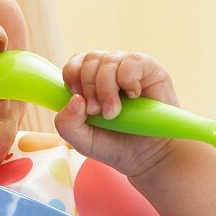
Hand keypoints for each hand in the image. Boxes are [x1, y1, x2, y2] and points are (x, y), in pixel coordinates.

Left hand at [54, 51, 179, 179]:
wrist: (148, 155)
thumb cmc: (114, 144)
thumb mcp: (82, 140)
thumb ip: (67, 124)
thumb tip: (74, 100)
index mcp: (89, 80)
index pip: (74, 64)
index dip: (72, 77)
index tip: (79, 101)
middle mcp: (108, 69)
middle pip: (89, 60)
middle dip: (88, 88)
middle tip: (96, 112)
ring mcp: (127, 66)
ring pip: (108, 61)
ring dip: (106, 89)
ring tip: (113, 112)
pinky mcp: (148, 68)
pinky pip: (130, 63)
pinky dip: (128, 81)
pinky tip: (134, 97)